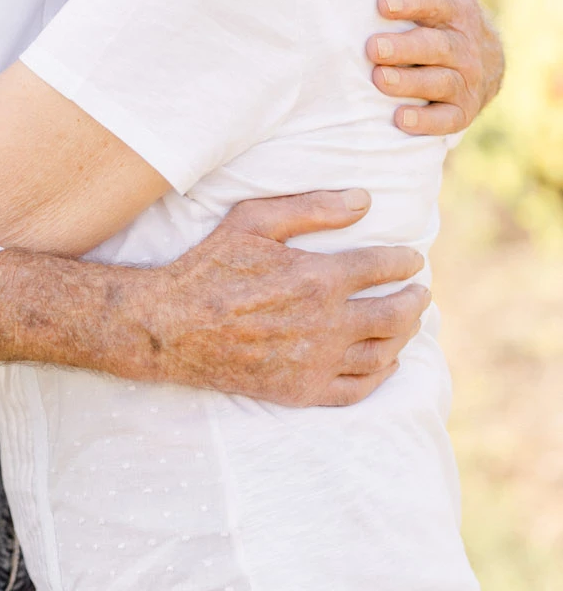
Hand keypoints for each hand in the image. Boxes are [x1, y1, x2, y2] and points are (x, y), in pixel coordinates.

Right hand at [126, 190, 428, 406]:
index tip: (412, 260)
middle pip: (395, 315)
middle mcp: (326, 324)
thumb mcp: (252, 220)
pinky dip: (381, 376)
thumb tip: (364, 200)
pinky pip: (357, 389)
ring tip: (407, 324)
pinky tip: (386, 363)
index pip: (383, 268)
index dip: (404, 262)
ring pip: (383, 353)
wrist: (170, 326)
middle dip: (415, 301)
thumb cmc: (209, 267)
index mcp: (318, 278)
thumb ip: (311, 207)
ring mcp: (316, 362)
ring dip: (404, 336)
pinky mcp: (302, 390)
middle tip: (421, 293)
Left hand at [369, 0, 503, 136]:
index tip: (382, 2)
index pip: (436, 3)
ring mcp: (465, 80)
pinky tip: (400, 119)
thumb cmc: (446, 16)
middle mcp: (464, 45)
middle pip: (435, 46)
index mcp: (456, 10)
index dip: (411, 1)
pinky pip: (446, 120)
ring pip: (439, 83)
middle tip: (372, 47)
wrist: (487, 62)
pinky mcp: (461, 111)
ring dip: (409, 82)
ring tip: (379, 79)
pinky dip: (425, 122)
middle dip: (404, 47)